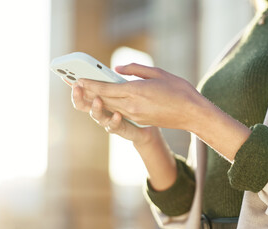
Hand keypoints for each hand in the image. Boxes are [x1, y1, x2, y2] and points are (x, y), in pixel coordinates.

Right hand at [71, 83, 155, 144]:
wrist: (154, 122)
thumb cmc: (143, 101)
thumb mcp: (135, 86)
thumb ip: (126, 77)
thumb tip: (116, 68)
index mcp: (102, 96)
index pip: (84, 90)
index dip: (73, 84)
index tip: (65, 75)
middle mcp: (103, 109)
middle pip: (84, 103)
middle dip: (78, 95)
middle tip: (77, 85)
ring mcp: (110, 120)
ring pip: (96, 115)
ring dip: (95, 107)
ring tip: (98, 99)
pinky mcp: (121, 129)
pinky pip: (114, 126)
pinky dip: (114, 121)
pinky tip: (118, 114)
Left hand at [77, 63, 206, 130]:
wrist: (192, 114)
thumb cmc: (179, 90)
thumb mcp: (158, 73)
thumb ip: (135, 70)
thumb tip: (117, 69)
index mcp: (136, 91)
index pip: (106, 88)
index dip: (90, 84)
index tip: (78, 79)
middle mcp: (132, 106)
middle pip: (104, 99)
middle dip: (88, 92)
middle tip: (75, 84)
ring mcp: (135, 115)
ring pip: (110, 107)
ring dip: (96, 100)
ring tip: (85, 92)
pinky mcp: (140, 121)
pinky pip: (120, 112)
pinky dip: (110, 105)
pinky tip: (105, 100)